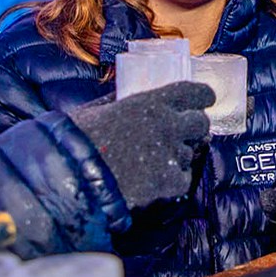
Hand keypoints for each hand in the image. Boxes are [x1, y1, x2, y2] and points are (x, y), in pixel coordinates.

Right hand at [67, 81, 212, 209]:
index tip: (203, 99)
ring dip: (178, 155)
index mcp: (151, 103)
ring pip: (190, 153)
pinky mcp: (169, 183)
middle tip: (180, 133)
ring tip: (154, 161)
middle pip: (200, 124)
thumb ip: (116, 102)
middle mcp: (168, 126)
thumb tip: (122, 97)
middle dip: (193, 127)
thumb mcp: (95, 111)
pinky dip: (172, 179)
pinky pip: (183, 178)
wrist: (71, 181)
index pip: (193, 92)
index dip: (202, 96)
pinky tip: (153, 180)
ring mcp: (171, 156)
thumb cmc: (75, 142)